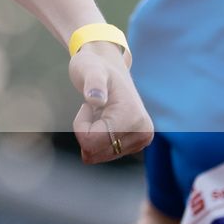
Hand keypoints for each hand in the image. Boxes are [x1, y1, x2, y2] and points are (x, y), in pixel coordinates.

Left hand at [70, 42, 153, 163]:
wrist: (109, 68)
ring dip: (92, 135)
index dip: (80, 125)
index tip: (87, 105)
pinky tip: (104, 120)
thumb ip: (93, 82)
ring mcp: (141, 141)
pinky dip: (97, 139)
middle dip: (86, 131)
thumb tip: (96, 99)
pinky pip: (105, 154)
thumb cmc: (96, 67)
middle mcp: (143, 133)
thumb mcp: (90, 69)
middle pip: (96, 152)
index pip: (93, 142)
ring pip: (100, 155)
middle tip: (93, 108)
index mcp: (133, 117)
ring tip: (100, 113)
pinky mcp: (136, 145)